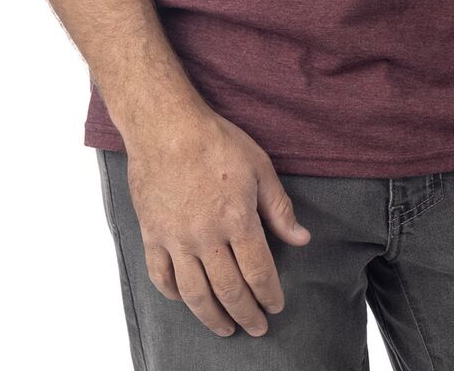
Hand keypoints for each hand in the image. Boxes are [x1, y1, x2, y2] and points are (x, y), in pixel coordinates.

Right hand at [123, 103, 311, 337]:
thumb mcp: (259, 167)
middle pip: (229, 290)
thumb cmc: (215, 141)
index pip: (258, 272)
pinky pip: (161, 275)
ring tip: (225, 328)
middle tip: (256, 328)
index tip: (275, 306)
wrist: (165, 126)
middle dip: (246, 314)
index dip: (269, 295)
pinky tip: (185, 299)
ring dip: (212, 316)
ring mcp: (176, 238)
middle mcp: (206, 236)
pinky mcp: (152, 234)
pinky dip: (173, 294)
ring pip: (195, 293)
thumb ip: (279, 208)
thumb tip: (301, 239)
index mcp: (237, 220)